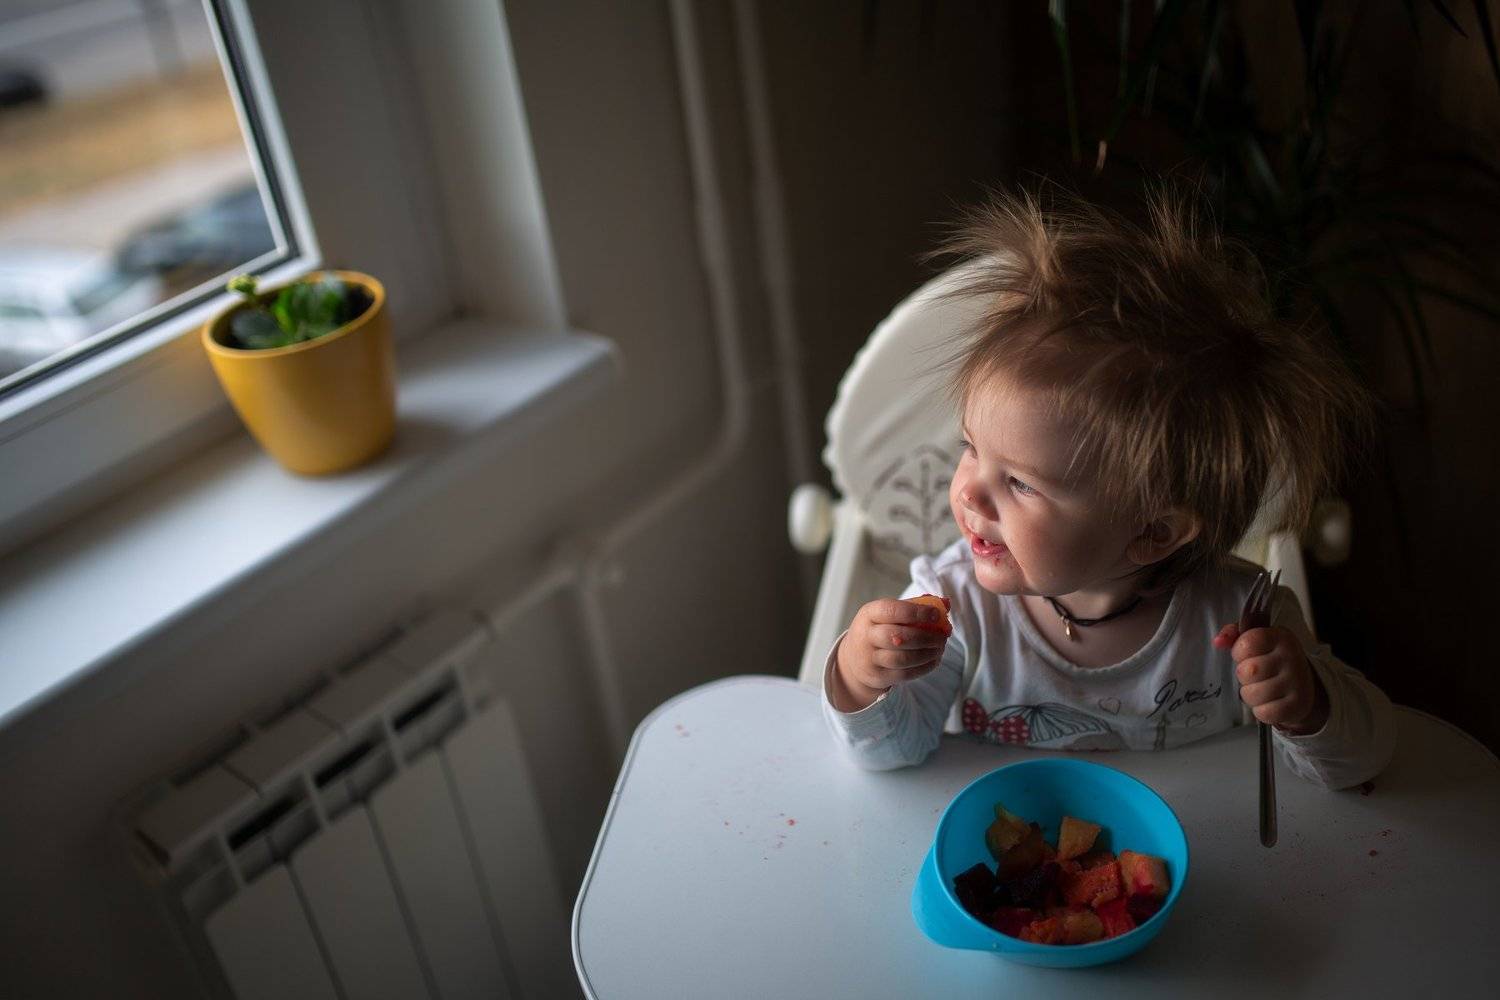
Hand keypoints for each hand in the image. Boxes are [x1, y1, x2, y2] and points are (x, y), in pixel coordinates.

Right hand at [832, 598, 949, 711]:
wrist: (855, 658)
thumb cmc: (880, 629)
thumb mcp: (889, 614)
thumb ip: (916, 606)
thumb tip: (946, 603)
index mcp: (869, 614)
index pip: (892, 611)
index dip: (917, 612)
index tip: (937, 615)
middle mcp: (865, 636)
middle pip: (898, 637)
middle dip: (926, 636)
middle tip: (944, 635)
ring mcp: (870, 659)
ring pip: (902, 658)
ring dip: (927, 653)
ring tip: (940, 648)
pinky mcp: (878, 677)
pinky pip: (905, 674)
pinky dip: (924, 667)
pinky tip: (934, 659)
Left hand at [1213, 623, 1328, 734]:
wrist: (1302, 687)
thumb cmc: (1271, 661)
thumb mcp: (1257, 642)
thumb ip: (1234, 635)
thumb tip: (1218, 641)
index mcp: (1280, 637)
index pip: (1246, 643)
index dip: (1239, 653)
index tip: (1247, 656)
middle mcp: (1291, 657)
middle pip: (1247, 671)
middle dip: (1244, 677)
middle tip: (1255, 676)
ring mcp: (1297, 682)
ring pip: (1252, 694)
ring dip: (1250, 695)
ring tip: (1261, 689)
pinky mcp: (1298, 705)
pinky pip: (1264, 712)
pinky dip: (1261, 711)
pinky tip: (1270, 703)